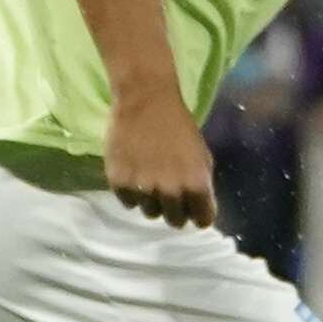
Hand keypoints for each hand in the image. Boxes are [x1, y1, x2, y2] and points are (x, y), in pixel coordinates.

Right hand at [103, 97, 218, 226]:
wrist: (146, 100)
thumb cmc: (179, 125)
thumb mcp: (202, 154)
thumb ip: (201, 184)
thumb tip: (199, 208)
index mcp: (196, 185)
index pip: (203, 219)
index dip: (200, 214)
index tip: (195, 210)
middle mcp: (171, 192)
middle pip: (175, 221)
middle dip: (176, 211)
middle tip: (170, 195)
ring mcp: (143, 189)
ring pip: (150, 213)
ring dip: (152, 201)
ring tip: (150, 179)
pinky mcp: (119, 183)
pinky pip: (128, 202)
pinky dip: (132, 192)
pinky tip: (134, 173)